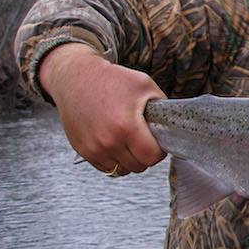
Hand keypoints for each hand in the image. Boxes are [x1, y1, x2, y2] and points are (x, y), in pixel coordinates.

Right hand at [40, 43, 165, 175]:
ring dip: (129, 160)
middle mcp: (108, 141)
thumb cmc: (113, 80)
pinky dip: (113, 160)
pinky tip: (116, 144)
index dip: (159, 151)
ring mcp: (93, 148)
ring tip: (129, 142)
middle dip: (145, 156)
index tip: (157, 142)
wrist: (76, 78)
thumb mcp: (145, 85)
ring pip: (121, 170)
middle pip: (138, 166)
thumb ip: (162, 107)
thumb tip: (172, 125)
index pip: (151, 157)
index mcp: (126, 127)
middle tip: (144, 140)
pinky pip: (105, 167)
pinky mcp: (82, 150)